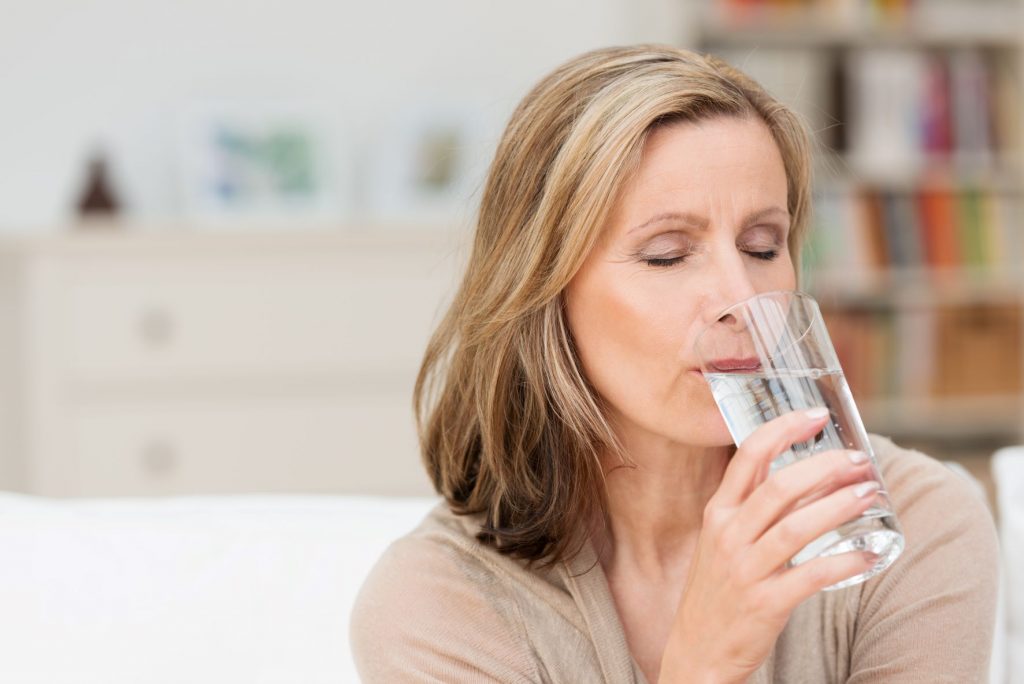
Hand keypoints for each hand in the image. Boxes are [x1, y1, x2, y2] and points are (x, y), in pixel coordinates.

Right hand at [658, 408, 879, 682]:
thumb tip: (802, 475)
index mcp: (717, 513)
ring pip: (796, 528)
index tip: (815, 416)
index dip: (782, 430)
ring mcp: (745, 570)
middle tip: (859, 460)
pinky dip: (844, 562)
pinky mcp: (765, 604)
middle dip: (824, 468)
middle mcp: (728, 536)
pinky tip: (869, 554)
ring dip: (838, 507)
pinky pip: (811, 576)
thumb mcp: (720, 541)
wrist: (695, 651)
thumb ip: (750, 508)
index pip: (747, 457)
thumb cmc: (717, 591)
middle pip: (779, 488)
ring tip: (870, 494)